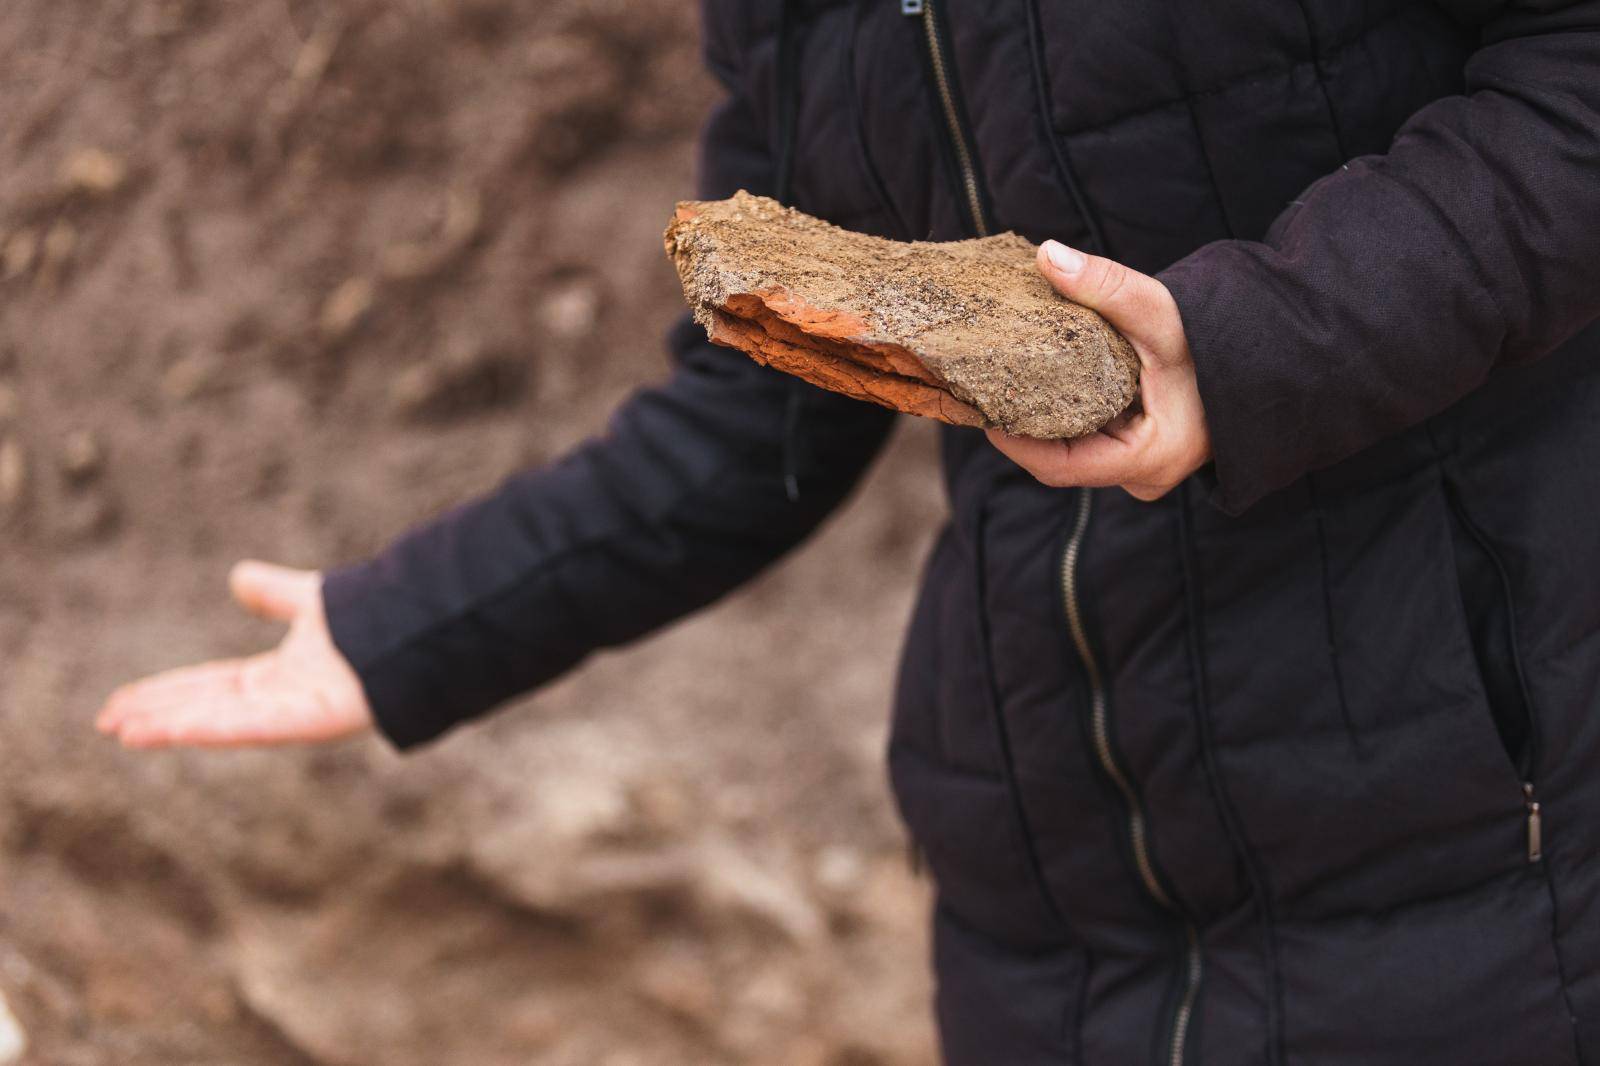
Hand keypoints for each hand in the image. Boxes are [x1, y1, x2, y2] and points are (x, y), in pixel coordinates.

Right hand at [96, 562, 373, 748]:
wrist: (417, 630)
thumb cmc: (374, 621)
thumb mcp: (308, 600)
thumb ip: (273, 593)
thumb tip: (237, 575)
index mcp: (277, 676)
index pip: (207, 687)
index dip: (165, 694)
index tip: (122, 703)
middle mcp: (279, 699)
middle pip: (205, 708)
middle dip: (158, 715)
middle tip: (106, 724)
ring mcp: (293, 713)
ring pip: (219, 722)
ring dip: (171, 727)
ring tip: (122, 732)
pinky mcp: (309, 720)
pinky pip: (251, 727)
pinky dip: (208, 728)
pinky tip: (167, 730)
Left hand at [986, 241, 1211, 500]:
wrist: (1262, 354)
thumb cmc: (1221, 339)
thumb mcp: (1163, 313)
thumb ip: (1108, 287)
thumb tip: (1048, 256)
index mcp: (1151, 458)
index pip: (1061, 466)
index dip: (1015, 441)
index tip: (982, 406)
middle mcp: (1144, 474)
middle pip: (1060, 460)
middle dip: (1022, 426)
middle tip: (983, 387)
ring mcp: (1141, 466)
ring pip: (1072, 450)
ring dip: (1040, 418)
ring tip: (1002, 382)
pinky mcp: (1137, 450)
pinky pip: (1087, 440)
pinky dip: (1062, 413)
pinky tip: (1036, 382)